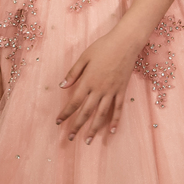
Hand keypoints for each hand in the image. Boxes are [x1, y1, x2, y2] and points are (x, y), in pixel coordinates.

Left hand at [56, 27, 139, 144]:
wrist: (125, 43)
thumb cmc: (103, 47)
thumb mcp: (84, 57)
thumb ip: (73, 73)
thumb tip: (62, 86)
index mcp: (88, 81)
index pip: (74, 102)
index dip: (65, 113)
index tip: (58, 122)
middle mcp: (99, 89)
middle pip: (86, 112)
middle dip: (77, 126)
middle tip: (70, 138)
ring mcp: (112, 91)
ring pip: (101, 114)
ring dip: (94, 129)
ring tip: (88, 140)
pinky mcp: (122, 90)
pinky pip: (118, 109)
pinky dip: (115, 121)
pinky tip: (112, 131)